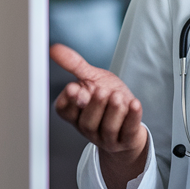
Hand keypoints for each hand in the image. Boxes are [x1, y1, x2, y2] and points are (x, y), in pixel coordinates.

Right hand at [51, 43, 148, 188]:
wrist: (129, 114)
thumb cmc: (107, 97)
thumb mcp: (92, 78)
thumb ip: (74, 65)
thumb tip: (55, 49)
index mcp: (76, 113)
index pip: (65, 111)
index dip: (69, 101)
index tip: (74, 88)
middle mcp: (88, 127)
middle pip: (87, 121)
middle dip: (94, 105)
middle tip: (101, 90)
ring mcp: (107, 136)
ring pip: (107, 128)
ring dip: (113, 111)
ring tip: (117, 95)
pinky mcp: (126, 139)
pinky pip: (128, 130)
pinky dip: (132, 116)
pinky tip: (134, 103)